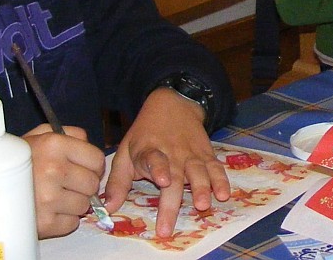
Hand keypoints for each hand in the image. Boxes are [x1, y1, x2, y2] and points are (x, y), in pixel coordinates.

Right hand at [22, 124, 105, 238]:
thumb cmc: (17, 159)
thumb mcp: (40, 134)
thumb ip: (70, 134)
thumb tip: (90, 145)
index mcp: (54, 145)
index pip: (97, 159)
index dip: (93, 165)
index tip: (83, 168)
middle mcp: (53, 170)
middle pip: (93, 184)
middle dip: (83, 185)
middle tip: (66, 184)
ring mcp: (49, 199)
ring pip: (84, 205)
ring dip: (74, 203)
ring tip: (54, 196)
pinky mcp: (45, 223)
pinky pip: (72, 223)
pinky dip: (63, 219)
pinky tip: (48, 210)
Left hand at [102, 87, 229, 237]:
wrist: (173, 104)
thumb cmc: (145, 135)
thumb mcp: (125, 152)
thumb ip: (117, 182)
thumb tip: (108, 208)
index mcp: (149, 152)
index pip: (153, 159)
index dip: (158, 169)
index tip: (162, 181)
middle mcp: (172, 154)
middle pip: (174, 178)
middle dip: (171, 204)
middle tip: (167, 228)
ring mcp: (192, 155)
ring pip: (198, 172)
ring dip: (202, 188)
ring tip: (203, 205)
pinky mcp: (207, 155)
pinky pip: (216, 168)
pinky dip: (221, 180)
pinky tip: (224, 194)